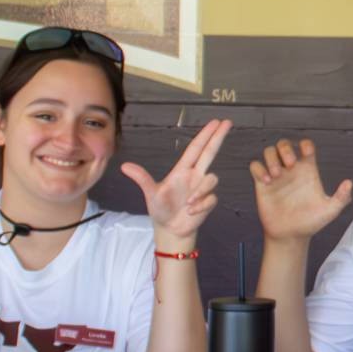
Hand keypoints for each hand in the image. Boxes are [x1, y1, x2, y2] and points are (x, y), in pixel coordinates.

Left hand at [125, 119, 230, 247]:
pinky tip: (191, 211)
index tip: (216, 122)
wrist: (170, 229)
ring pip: (212, 179)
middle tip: (228, 122)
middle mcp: (195, 176)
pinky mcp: (208, 202)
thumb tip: (124, 166)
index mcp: (182, 170)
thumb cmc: (160, 208)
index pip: (196, 148)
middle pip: (210, 152)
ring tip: (188, 203)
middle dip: (218, 137)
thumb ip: (142, 178)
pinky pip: (211, 198)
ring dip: (201, 191)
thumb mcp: (151, 193)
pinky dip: (201, 205)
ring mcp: (202, 188)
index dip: (205, 135)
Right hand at [249, 138, 352, 241]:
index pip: (306, 146)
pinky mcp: (262, 185)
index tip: (307, 153)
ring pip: (269, 152)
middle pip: (285, 144)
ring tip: (276, 175)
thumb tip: (349, 183)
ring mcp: (276, 176)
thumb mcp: (330, 211)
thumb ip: (341, 198)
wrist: (291, 236)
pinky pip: (255, 166)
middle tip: (290, 164)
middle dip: (286, 148)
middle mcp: (291, 170)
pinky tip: (266, 181)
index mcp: (308, 171)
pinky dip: (258, 169)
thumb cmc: (310, 222)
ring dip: (271, 158)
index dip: (306, 144)